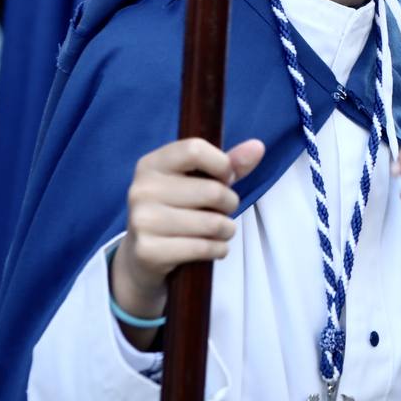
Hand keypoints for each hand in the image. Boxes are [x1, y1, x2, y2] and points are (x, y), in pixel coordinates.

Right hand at [113, 138, 264, 345]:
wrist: (143, 252)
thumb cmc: (178, 208)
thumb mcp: (199, 180)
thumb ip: (230, 163)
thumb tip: (257, 147)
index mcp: (151, 164)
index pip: (195, 150)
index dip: (222, 165)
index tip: (225, 178)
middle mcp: (142, 190)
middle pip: (213, 191)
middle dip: (230, 203)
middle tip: (222, 210)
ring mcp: (142, 221)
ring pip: (213, 223)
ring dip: (227, 230)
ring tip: (217, 230)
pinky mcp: (148, 251)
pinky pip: (205, 248)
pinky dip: (219, 249)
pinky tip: (211, 247)